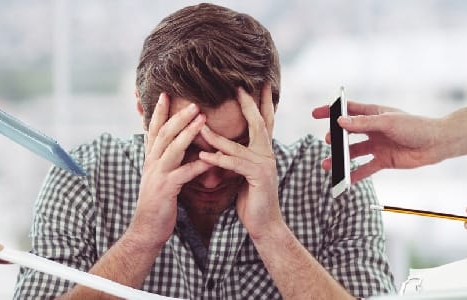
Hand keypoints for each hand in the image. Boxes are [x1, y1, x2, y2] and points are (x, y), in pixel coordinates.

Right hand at [127, 93, 210, 246]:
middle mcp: (151, 163)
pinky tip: (212, 159)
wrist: (146, 229)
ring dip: (188, 132)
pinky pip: (184, 174)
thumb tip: (173, 146)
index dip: (159, 112)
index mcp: (150, 159)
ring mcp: (157, 175)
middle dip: (178, 116)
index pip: (154, 130)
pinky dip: (198, 165)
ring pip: (173, 148)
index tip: (166, 94)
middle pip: (164, 133)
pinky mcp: (166, 189)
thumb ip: (165, 160)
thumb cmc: (157, 203)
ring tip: (202, 119)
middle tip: (194, 101)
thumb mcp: (158, 177)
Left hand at [198, 86, 282, 237]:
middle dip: (249, 104)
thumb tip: (224, 144)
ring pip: (238, 145)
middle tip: (239, 87)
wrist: (264, 224)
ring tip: (200, 125)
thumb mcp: (244, 173)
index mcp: (264, 151)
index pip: (264, 121)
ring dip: (216, 136)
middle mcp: (267, 154)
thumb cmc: (252, 198)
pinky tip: (203, 156)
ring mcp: (265, 165)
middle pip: (259, 123)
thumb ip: (238, 156)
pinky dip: (218, 160)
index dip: (261, 102)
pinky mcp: (258, 178)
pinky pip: (234, 165)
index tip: (259, 84)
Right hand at [311, 102, 443, 181]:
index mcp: (374, 114)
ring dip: (341, 158)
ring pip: (354, 152)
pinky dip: (355, 174)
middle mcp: (373, 129)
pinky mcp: (383, 160)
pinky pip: (365, 168)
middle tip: (328, 141)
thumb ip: (363, 123)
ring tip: (328, 164)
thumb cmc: (415, 127)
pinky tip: (344, 180)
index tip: (315, 114)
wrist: (436, 144)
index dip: (331, 111)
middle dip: (335, 138)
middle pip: (348, 133)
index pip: (348, 110)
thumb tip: (340, 122)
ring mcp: (377, 145)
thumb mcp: (388, 122)